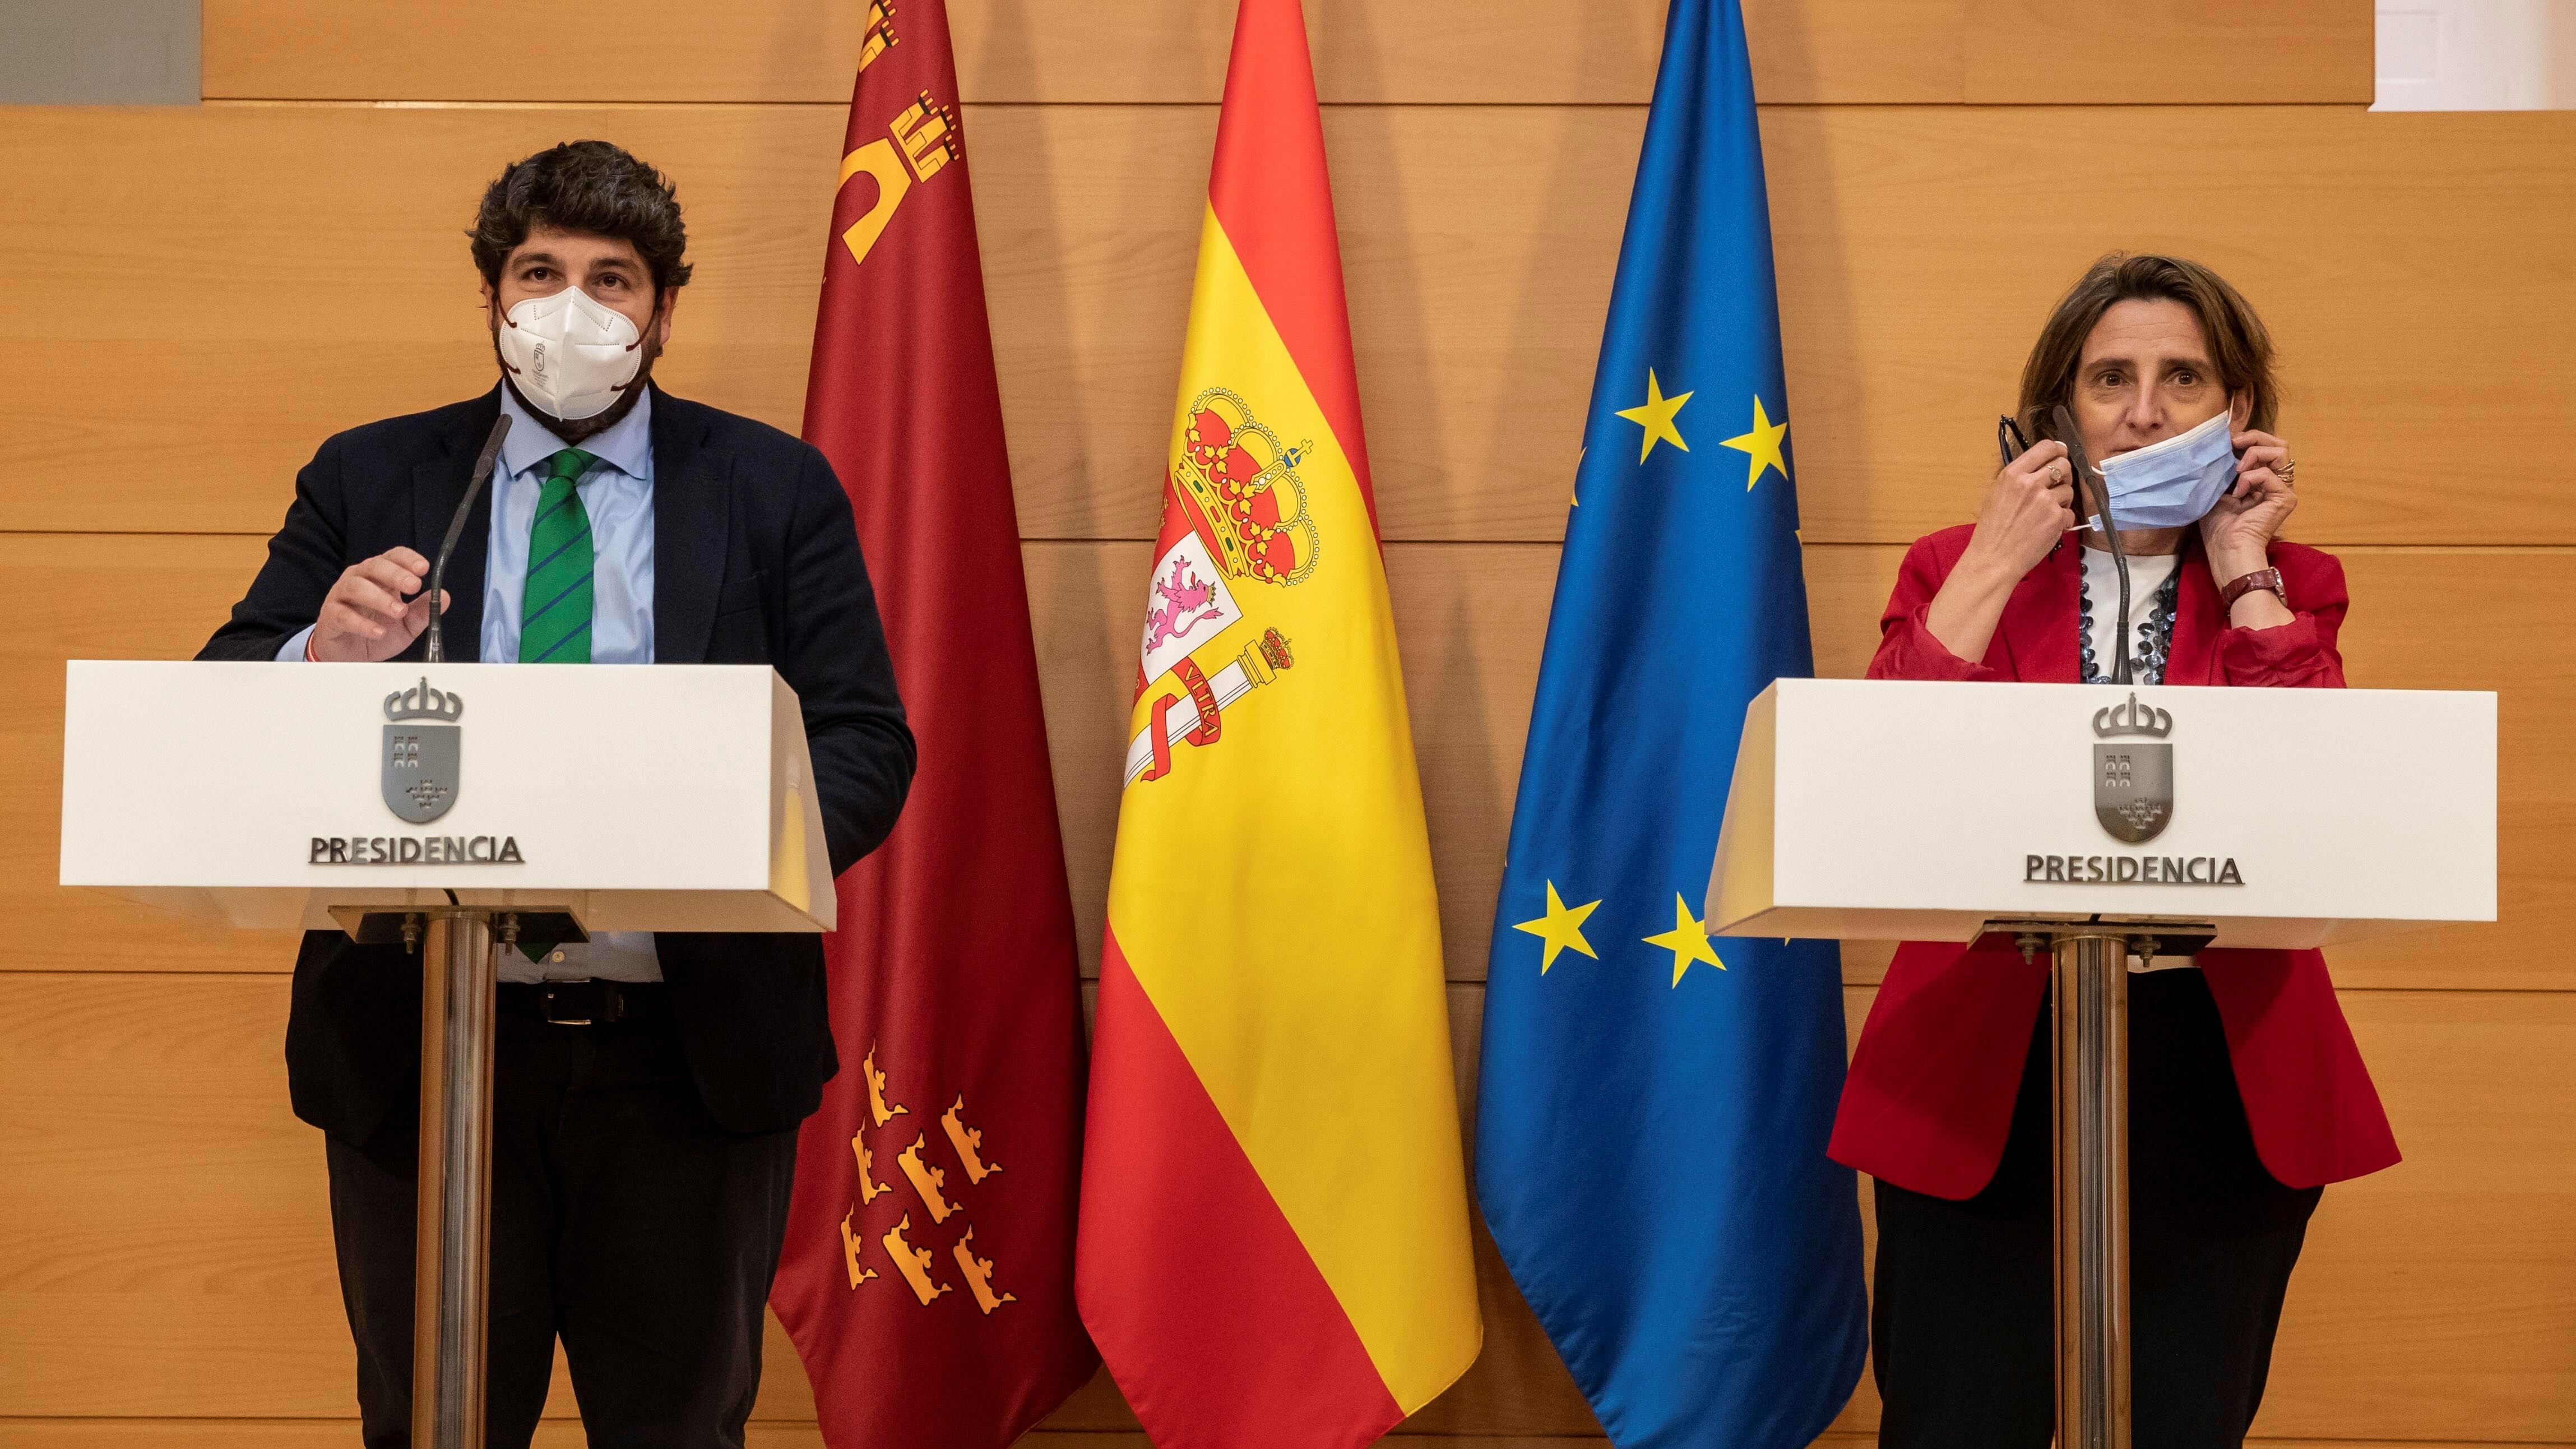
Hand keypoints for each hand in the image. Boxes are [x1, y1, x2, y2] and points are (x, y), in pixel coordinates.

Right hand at [310, 547, 447, 661]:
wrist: (349, 655)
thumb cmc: (376, 631)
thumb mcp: (406, 624)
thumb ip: (423, 611)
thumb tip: (444, 596)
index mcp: (379, 577)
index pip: (392, 557)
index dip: (407, 559)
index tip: (424, 568)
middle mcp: (359, 580)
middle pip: (373, 566)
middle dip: (395, 574)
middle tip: (414, 586)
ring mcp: (341, 596)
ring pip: (355, 587)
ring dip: (379, 598)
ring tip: (399, 611)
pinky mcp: (330, 616)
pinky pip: (342, 615)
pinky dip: (361, 624)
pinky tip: (379, 632)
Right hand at [1958, 439, 2075, 585]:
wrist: (1994, 559)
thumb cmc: (1992, 530)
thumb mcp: (1997, 494)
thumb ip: (2019, 477)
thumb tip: (2042, 465)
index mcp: (2012, 474)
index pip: (2045, 447)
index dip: (2058, 449)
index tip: (2060, 454)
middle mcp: (2030, 483)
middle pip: (2063, 464)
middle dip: (2063, 475)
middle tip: (2056, 487)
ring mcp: (2045, 501)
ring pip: (2069, 489)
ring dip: (2063, 500)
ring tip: (2048, 512)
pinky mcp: (2056, 518)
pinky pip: (2070, 512)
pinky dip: (2063, 520)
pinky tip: (2049, 527)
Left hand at [2199, 429, 2297, 579]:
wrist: (2227, 550)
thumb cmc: (2219, 527)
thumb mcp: (2216, 490)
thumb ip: (2224, 469)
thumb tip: (2222, 445)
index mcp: (2261, 480)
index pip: (2265, 447)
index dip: (2247, 438)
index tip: (2226, 441)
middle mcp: (2275, 483)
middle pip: (2279, 444)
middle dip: (2255, 437)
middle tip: (2234, 444)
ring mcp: (2283, 490)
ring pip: (2280, 451)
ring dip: (2254, 454)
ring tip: (2237, 470)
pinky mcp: (2285, 498)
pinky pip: (2269, 474)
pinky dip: (2249, 478)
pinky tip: (2238, 494)